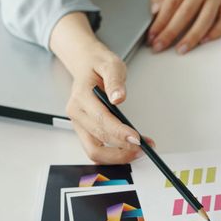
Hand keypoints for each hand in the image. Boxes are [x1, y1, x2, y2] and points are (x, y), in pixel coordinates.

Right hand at [50, 12, 155, 163]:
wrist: (85, 64)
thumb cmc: (98, 65)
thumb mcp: (110, 64)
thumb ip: (115, 80)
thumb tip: (118, 97)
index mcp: (81, 96)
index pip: (101, 120)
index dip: (119, 132)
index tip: (137, 138)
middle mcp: (77, 113)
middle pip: (98, 140)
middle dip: (122, 148)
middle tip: (144, 147)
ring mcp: (79, 124)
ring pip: (94, 152)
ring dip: (117, 156)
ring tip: (139, 152)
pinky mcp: (85, 131)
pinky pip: (97, 150)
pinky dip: (113, 154)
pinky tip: (129, 149)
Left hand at [147, 0, 220, 53]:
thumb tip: (156, 12)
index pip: (171, 3)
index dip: (160, 22)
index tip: (152, 35)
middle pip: (186, 13)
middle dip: (171, 33)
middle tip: (160, 46)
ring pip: (205, 20)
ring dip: (192, 38)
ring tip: (181, 50)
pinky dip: (215, 33)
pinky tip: (203, 41)